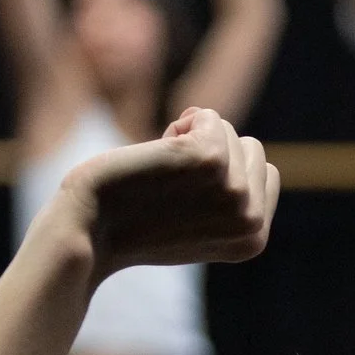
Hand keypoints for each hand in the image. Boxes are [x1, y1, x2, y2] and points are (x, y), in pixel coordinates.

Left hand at [62, 107, 279, 274]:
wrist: (89, 232)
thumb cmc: (134, 227)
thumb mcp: (201, 227)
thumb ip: (231, 204)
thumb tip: (252, 155)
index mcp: (254, 239)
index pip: (265, 174)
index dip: (222, 174)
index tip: (187, 200)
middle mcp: (252, 219)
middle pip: (252, 148)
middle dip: (210, 154)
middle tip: (169, 188)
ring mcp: (235, 190)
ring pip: (228, 130)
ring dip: (190, 142)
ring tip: (158, 176)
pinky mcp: (210, 159)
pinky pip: (206, 116)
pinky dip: (178, 125)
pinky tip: (153, 155)